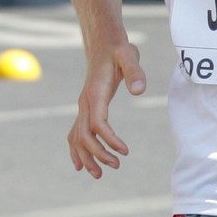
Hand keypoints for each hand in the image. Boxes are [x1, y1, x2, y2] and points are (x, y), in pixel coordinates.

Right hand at [67, 42, 146, 177]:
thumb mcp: (130, 55)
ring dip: (86, 156)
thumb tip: (140, 91)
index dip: (109, 140)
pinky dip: (77, 149)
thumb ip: (135, 72)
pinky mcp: (87, 107)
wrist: (104, 42)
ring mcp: (83, 105)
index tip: (125, 151)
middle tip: (116, 166)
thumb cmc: (119, 49)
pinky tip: (82, 164)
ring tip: (100, 174)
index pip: (97, 124)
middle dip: (98, 154)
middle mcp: (85, 102)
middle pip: (84, 135)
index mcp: (95, 93)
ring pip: (77, 137)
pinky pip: (76, 132)